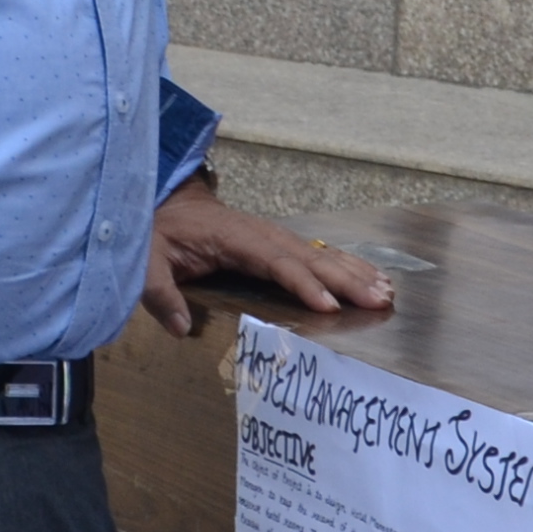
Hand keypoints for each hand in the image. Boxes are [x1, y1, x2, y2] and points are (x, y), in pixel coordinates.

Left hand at [144, 177, 396, 335]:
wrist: (165, 202)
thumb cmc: (157, 233)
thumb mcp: (145, 260)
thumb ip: (160, 293)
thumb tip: (181, 329)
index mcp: (234, 239)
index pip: (276, 262)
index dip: (304, 284)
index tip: (330, 306)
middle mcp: (262, 234)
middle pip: (311, 257)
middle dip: (348, 279)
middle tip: (380, 300)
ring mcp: (273, 237)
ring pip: (321, 254)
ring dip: (356, 272)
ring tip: (387, 291)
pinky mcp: (277, 243)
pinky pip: (317, 254)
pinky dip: (347, 264)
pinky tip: (370, 277)